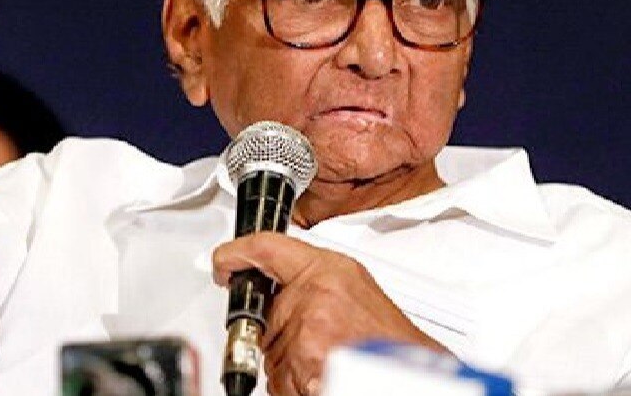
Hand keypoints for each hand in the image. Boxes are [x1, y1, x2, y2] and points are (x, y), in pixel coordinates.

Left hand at [212, 233, 446, 395]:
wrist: (408, 375)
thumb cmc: (388, 341)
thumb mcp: (356, 292)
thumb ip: (317, 286)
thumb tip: (282, 293)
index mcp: (329, 269)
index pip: (268, 248)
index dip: (236, 253)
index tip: (223, 261)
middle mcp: (315, 293)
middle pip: (264, 313)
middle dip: (278, 334)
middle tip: (314, 344)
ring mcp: (308, 326)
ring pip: (269, 350)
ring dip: (287, 363)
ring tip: (326, 360)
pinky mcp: (303, 359)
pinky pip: (276, 377)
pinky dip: (292, 383)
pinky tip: (320, 375)